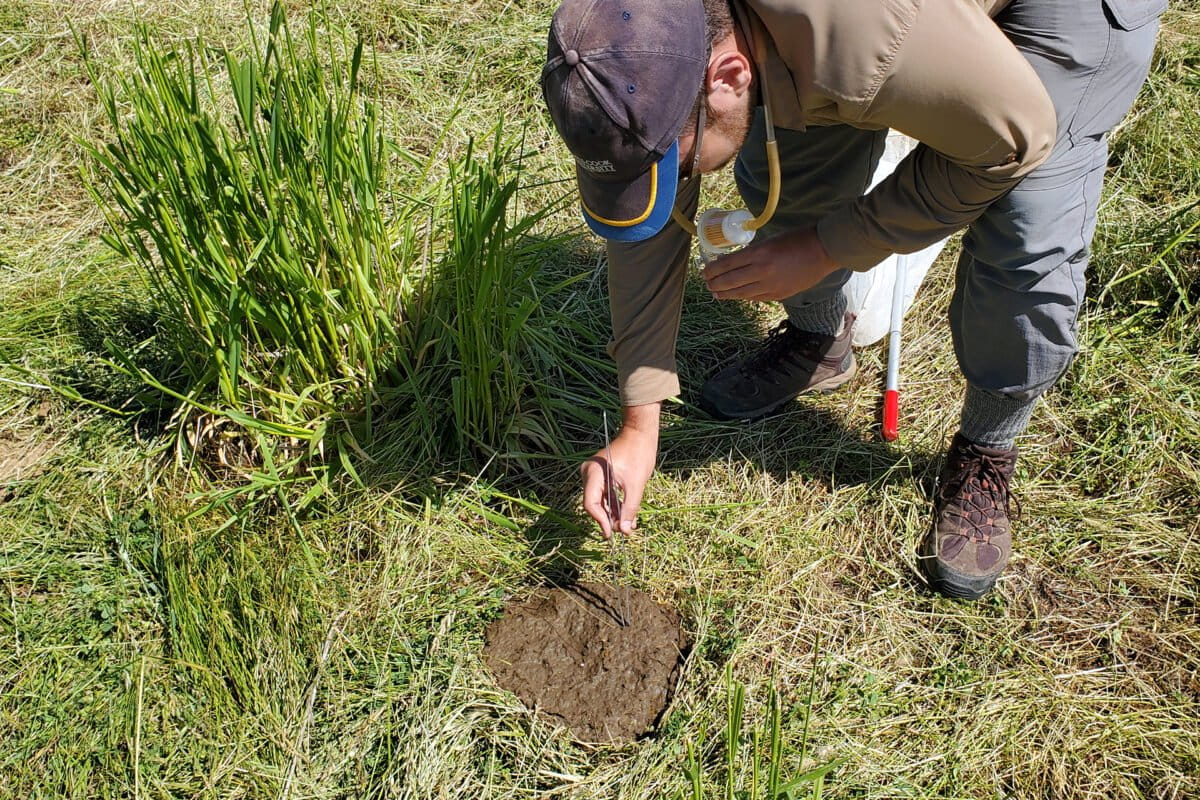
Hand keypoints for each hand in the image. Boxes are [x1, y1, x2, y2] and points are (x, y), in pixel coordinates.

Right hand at [581, 404, 659, 538]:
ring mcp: (594, 475)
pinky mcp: (601, 476)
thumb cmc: (638, 454)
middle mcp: (589, 474)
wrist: (640, 434)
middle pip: (594, 504)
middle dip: (610, 519)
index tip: (612, 534)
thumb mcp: (636, 484)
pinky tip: (627, 516)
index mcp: (594, 473)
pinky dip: (615, 505)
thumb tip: (625, 531)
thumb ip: (630, 508)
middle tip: (625, 531)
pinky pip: (605, 494)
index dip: (601, 521)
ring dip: (614, 514)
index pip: (591, 504)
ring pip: (600, 501)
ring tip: (629, 526)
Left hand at [703, 227, 837, 301]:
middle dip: (714, 284)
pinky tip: (737, 296)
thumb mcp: (769, 240)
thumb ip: (751, 253)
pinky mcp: (779, 295)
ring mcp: (770, 286)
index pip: (726, 265)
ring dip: (725, 294)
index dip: (712, 270)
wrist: (824, 250)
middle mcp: (761, 271)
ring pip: (740, 293)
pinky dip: (743, 296)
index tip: (704, 271)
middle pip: (729, 282)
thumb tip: (732, 262)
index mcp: (758, 253)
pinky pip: (755, 298)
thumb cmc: (797, 239)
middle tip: (707, 284)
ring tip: (716, 293)